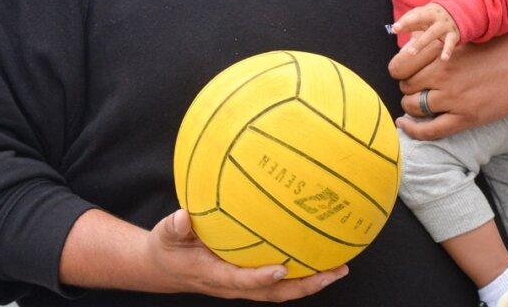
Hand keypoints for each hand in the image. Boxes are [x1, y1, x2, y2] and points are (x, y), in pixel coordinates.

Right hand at [59, 207, 347, 298]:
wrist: (167, 267)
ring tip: (341, 268)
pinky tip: (322, 256)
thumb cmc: (170, 247)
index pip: (240, 280)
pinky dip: (303, 273)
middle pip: (274, 293)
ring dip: (311, 282)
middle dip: (304, 286)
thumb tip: (184, 215)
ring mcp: (246, 284)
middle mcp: (235, 285)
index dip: (261, 278)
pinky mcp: (251, 278)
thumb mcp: (166, 235)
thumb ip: (175, 226)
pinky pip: (281, 280)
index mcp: (215, 275)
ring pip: (283, 291)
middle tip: (332, 273)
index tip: (281, 269)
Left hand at [388, 30, 507, 143]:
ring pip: (413, 106)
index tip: (405, 72)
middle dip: (408, 87)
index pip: (400, 65)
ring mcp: (454, 97)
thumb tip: (408, 46)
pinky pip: (430, 130)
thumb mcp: (463, 40)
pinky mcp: (465, 117)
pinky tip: (404, 125)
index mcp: (442, 52)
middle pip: (405, 85)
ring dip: (411, 105)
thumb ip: (436, 45)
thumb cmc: (496, 50)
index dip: (399, 70)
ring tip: (418, 103)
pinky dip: (413, 130)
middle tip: (418, 87)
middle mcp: (443, 74)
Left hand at [392, 2, 460, 59]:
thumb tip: (394, 29)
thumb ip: (409, 20)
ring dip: (421, 42)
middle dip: (409, 24)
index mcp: (427, 11)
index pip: (413, 15)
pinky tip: (443, 59)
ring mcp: (444, 25)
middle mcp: (435, 16)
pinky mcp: (453, 34)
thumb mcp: (424, 15)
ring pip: (432, 33)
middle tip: (396, 32)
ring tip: (411, 52)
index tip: (395, 28)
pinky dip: (447, 50)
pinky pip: (450, 43)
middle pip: (421, 19)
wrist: (461, 13)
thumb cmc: (435, 17)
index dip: (404, 21)